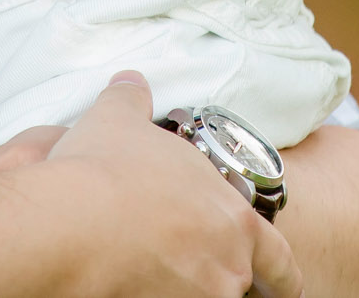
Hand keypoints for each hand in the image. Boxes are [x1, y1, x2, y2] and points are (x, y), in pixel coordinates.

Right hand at [47, 71, 301, 297]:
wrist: (71, 224)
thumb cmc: (103, 171)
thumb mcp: (120, 121)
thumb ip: (133, 100)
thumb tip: (130, 82)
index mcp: (235, 216)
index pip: (278, 257)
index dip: (283, 275)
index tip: (286, 287)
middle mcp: (229, 263)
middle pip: (239, 280)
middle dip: (220, 275)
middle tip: (198, 270)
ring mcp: (201, 296)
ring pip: (209, 297)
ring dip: (191, 289)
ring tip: (161, 278)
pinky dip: (160, 297)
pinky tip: (138, 288)